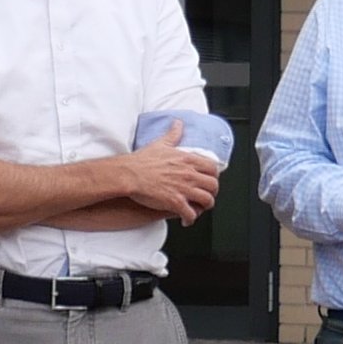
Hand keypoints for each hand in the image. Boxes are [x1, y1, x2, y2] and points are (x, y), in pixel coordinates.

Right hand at [109, 140, 225, 218]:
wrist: (129, 174)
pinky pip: (191, 214)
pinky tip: (185, 220)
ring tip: (197, 209)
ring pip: (207, 200)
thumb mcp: (161, 143)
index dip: (213, 176)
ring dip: (204, 207)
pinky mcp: (175, 202)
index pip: (213, 168)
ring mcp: (184, 188)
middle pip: (214, 186)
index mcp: (188, 160)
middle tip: (204, 196)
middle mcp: (189, 174)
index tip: (208, 180)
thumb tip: (178, 123)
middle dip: (211, 193)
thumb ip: (173, 134)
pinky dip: (190, 219)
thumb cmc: (142, 161)